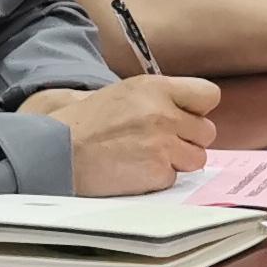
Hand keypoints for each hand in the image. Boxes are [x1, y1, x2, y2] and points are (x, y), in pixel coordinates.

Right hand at [29, 75, 220, 193]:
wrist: (56, 151)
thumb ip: (161, 99)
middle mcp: (164, 113)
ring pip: (197, 158)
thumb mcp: (125, 94)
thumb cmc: (86, 123)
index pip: (209, 95)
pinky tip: (135, 170)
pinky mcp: (156, 171)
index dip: (198, 110)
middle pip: (207, 131)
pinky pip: (174, 178)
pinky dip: (158, 178)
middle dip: (188, 140)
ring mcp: (163, 144)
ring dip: (177, 161)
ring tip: (146, 156)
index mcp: (156, 88)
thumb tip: (192, 111)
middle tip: (160, 142)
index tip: (184, 117)